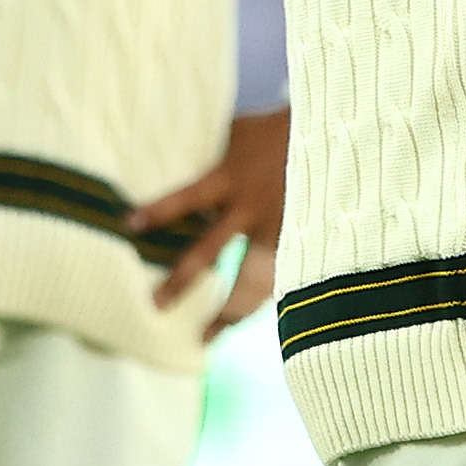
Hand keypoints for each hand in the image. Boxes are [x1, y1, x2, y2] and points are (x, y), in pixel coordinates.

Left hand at [129, 109, 287, 342]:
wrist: (335, 134)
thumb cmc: (279, 129)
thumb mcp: (238, 132)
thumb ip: (211, 151)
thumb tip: (172, 155)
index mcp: (230, 178)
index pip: (186, 198)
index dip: (158, 212)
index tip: (129, 225)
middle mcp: (250, 209)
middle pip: (209, 253)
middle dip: (180, 281)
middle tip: (155, 306)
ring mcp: (278, 231)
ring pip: (251, 282)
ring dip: (228, 312)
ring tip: (207, 336)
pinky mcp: (301, 243)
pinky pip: (279, 279)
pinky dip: (264, 300)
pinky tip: (247, 321)